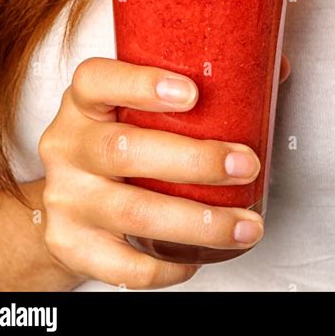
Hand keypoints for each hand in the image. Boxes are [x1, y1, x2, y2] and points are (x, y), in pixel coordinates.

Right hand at [39, 57, 271, 289]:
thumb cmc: (116, 142)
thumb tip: (272, 69)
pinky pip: (123, 265)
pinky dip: (168, 266)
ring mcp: (65, 198)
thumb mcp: (133, 108)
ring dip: (199, 221)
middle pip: (122, 150)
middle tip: (246, 165)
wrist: (61, 202)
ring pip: (132, 211)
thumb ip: (196, 87)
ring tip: (245, 223)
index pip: (96, 80)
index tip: (192, 93)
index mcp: (83, 103)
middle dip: (194, 161)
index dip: (141, 84)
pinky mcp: (70, 245)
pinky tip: (199, 258)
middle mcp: (67, 146)